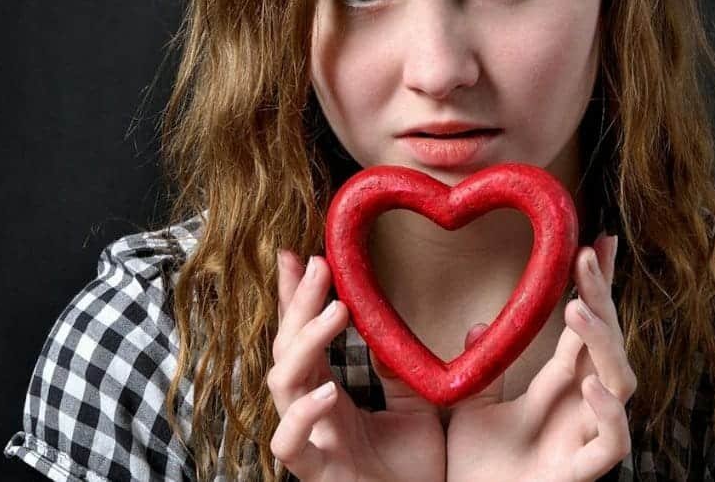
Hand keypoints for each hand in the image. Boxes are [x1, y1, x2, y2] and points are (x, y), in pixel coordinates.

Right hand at [268, 249, 445, 481]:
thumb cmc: (413, 472)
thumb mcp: (419, 408)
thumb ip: (410, 370)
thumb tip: (431, 326)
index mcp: (328, 393)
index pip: (303, 335)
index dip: (296, 297)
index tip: (298, 254)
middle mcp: (311, 412)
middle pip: (287, 348)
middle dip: (299, 303)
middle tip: (319, 264)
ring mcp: (310, 441)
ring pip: (282, 384)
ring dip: (305, 343)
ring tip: (336, 312)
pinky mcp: (316, 472)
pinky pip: (290, 444)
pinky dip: (302, 416)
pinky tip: (326, 391)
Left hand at [444, 235, 633, 481]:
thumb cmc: (478, 468)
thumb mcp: (471, 406)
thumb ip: (482, 368)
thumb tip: (479, 325)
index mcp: (560, 385)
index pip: (584, 327)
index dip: (593, 287)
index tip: (592, 243)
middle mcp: (582, 405)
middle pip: (608, 343)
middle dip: (603, 298)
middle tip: (586, 258)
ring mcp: (585, 437)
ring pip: (621, 384)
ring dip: (604, 344)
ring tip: (578, 310)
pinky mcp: (581, 471)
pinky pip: (612, 443)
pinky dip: (609, 415)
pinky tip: (591, 386)